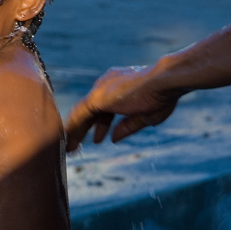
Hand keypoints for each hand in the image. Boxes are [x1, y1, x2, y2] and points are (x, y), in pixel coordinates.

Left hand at [65, 65, 182, 151]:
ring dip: (74, 132)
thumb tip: (114, 138)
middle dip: (84, 130)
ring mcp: (100, 91)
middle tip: (76, 145)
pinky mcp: (96, 98)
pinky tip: (68, 141)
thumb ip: (127, 127)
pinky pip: (79, 116)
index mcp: (119, 88)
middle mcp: (106, 86)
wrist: (162, 81)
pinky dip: (72, 129)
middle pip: (90, 112)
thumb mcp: (145, 116)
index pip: (105, 109)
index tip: (99, 139)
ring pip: (81, 114)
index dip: (101, 126)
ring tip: (68, 148)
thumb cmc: (161, 95)